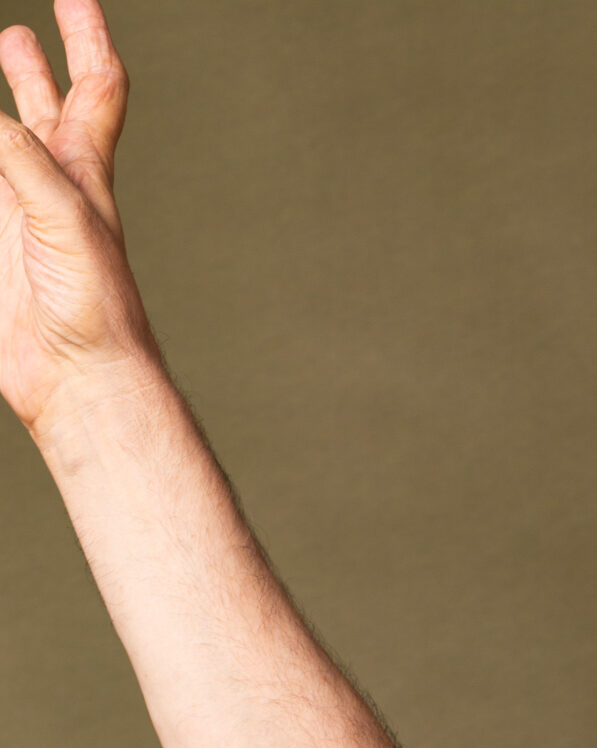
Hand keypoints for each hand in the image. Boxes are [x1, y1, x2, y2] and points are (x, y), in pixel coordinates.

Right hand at [0, 0, 149, 437]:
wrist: (80, 382)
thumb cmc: (96, 307)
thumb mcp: (63, 213)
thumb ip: (19, 155)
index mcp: (83, 166)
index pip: (95, 83)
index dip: (87, 34)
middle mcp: (51, 184)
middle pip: (44, 107)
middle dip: (30, 66)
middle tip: (19, 34)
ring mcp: (18, 217)